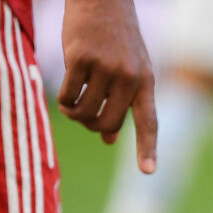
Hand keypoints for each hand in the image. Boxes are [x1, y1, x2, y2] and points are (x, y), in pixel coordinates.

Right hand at [57, 0, 156, 173]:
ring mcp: (106, 67)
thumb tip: (109, 141)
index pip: (149, 122)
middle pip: (108, 124)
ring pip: (86, 113)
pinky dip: (63, 102)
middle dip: (92, 127)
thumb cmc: (117, 40)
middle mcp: (129, 77)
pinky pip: (68, 96)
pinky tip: (64, 96)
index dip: (148, 149)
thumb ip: (123, 105)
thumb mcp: (129, 72)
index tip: (148, 172)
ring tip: (71, 107)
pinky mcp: (80, 58)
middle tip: (83, 117)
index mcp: (146, 83)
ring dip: (74, 115)